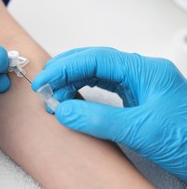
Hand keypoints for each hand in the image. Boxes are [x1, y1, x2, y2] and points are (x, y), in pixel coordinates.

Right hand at [32, 47, 186, 181]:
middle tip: (43, 84)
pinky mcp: (136, 99)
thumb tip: (63, 110)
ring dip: (72, 80)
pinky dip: (83, 91)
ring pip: (97, 72)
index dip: (66, 67)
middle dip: (65, 69)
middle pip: (94, 60)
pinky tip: (72, 98)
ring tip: (53, 93)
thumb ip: (99, 119)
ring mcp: (138, 85)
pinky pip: (103, 87)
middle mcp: (140, 72)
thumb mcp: (141, 130)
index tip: (45, 80)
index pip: (96, 59)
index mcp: (144, 70)